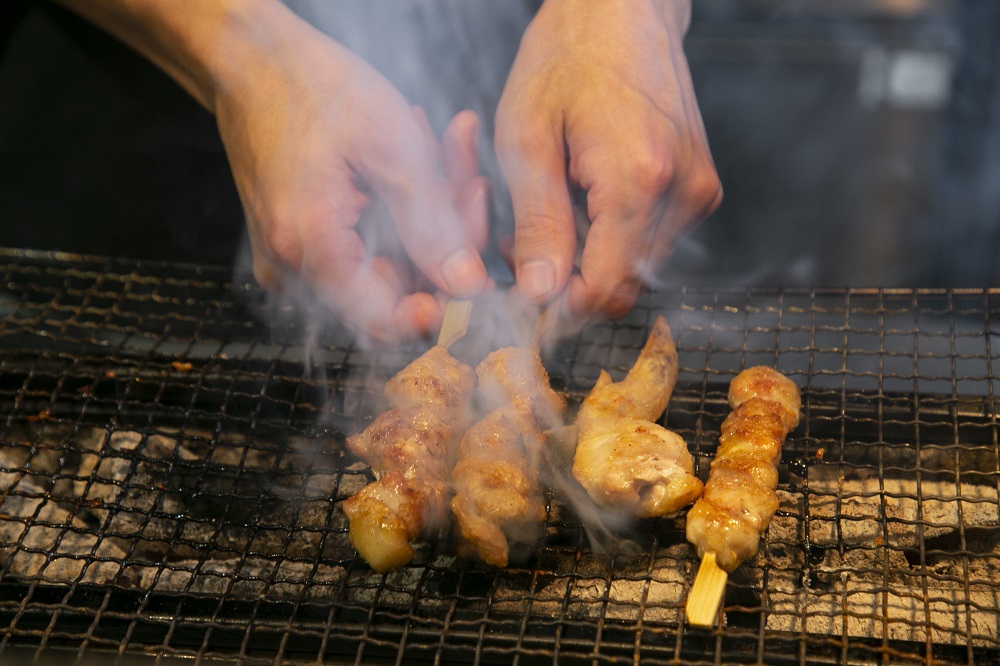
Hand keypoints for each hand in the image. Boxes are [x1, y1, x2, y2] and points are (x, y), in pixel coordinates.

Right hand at [55, 0, 488, 342]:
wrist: (249, 59)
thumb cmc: (312, 87)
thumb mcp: (392, 147)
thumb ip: (432, 226)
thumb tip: (467, 287)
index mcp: (310, 247)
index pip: (386, 322)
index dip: (442, 307)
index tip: (477, 273)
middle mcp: (293, 266)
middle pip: (394, 288)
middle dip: (444, 239)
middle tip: (469, 178)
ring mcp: (293, 256)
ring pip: (387, 263)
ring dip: (426, 217)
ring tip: (440, 153)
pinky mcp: (300, 242)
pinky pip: (365, 245)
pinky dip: (398, 212)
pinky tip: (411, 164)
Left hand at [495, 0, 721, 318]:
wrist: (623, 9)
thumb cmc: (566, 58)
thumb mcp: (527, 139)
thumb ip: (538, 225)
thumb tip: (541, 295)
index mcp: (638, 180)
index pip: (607, 290)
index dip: (559, 307)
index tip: (520, 295)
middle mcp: (683, 194)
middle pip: (624, 287)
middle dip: (567, 285)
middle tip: (518, 250)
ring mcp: (698, 192)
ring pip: (637, 269)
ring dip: (587, 263)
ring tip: (545, 218)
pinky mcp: (700, 188)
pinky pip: (651, 242)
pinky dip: (611, 240)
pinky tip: (579, 206)